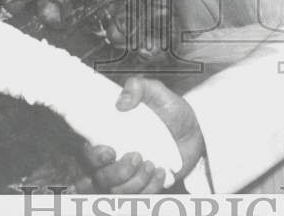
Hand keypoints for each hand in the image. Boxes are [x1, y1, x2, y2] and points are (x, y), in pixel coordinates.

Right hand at [84, 76, 204, 192]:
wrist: (195, 130)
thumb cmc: (170, 110)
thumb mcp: (156, 91)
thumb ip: (138, 86)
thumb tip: (121, 102)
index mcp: (110, 136)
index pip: (88, 154)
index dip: (94, 157)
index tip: (110, 151)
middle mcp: (115, 159)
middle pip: (100, 178)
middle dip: (117, 172)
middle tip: (138, 156)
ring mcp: (130, 176)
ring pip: (119, 192)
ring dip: (136, 181)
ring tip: (153, 163)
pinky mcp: (146, 187)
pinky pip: (141, 197)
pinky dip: (151, 186)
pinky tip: (162, 171)